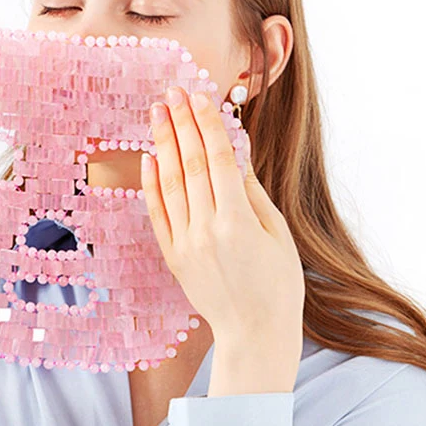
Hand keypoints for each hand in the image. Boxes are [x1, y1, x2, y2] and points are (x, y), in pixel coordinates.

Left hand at [140, 85, 304, 387]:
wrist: (254, 334)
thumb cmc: (278, 285)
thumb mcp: (277, 235)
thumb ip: (252, 194)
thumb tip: (235, 154)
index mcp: (238, 222)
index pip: (218, 160)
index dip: (207, 124)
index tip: (199, 96)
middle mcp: (207, 230)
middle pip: (190, 165)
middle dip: (181, 123)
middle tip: (173, 91)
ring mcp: (186, 244)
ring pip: (170, 184)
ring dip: (163, 144)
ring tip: (157, 112)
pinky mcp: (173, 257)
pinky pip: (157, 214)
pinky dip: (150, 184)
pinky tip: (148, 158)